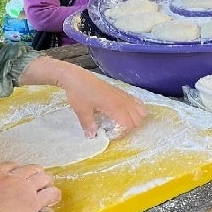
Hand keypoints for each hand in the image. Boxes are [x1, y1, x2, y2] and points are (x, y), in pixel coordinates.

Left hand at [20, 57, 146, 137]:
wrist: (73, 74)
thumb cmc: (76, 92)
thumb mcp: (80, 109)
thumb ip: (88, 124)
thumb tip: (92, 137)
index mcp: (111, 104)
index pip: (127, 122)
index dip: (123, 132)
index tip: (113, 136)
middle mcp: (119, 98)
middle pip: (137, 117)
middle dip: (131, 127)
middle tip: (118, 132)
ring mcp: (120, 93)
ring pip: (139, 108)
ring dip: (135, 118)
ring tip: (123, 124)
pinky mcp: (118, 90)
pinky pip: (134, 101)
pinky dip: (134, 109)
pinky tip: (125, 114)